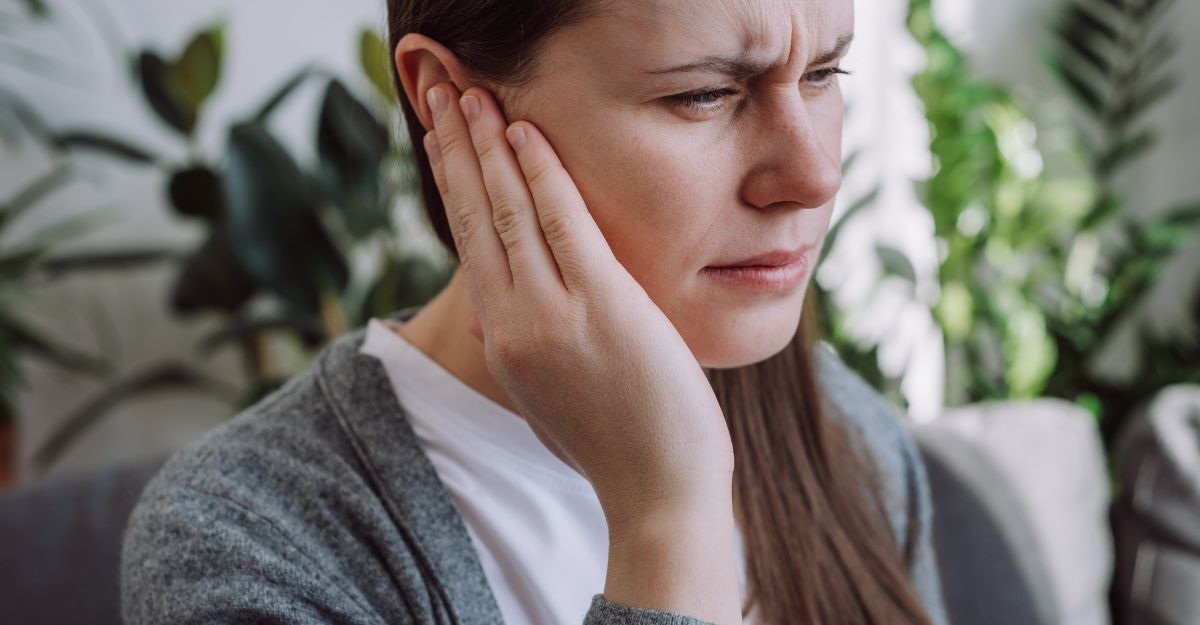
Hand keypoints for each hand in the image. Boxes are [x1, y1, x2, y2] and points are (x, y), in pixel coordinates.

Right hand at [422, 82, 734, 515]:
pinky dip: (544, 173)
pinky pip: (565, 223)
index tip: (442, 140)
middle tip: (442, 94)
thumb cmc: (617, 444)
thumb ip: (528, 343)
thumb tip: (507, 307)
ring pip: (510, 212)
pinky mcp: (604, 306)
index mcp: (505, 341)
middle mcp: (516, 323)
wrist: (658, 492)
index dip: (453, 186)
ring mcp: (555, 314)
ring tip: (473, 96)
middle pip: (476, 219)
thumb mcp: (552, 393)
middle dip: (457, 150)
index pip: (471, 246)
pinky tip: (528, 133)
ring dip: (489, 146)